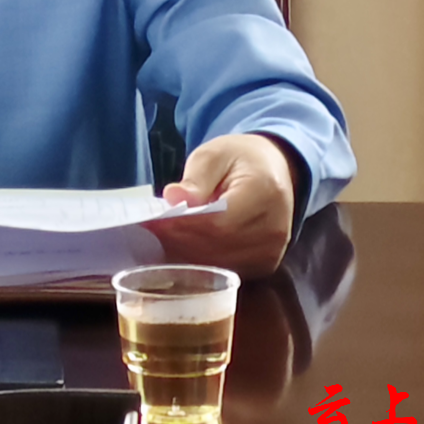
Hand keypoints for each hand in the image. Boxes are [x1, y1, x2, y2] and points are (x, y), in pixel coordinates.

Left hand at [144, 133, 297, 277]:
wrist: (274, 170)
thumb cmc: (240, 159)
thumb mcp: (215, 154)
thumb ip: (195, 178)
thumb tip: (174, 198)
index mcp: (265, 193)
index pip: (220, 223)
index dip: (184, 226)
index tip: (153, 221)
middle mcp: (274, 229)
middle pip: (218, 247)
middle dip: (179, 240)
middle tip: (149, 231)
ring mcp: (272, 251)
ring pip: (219, 263)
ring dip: (186, 253)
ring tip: (161, 236)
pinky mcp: (264, 265)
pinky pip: (226, 269)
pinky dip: (200, 261)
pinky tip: (180, 246)